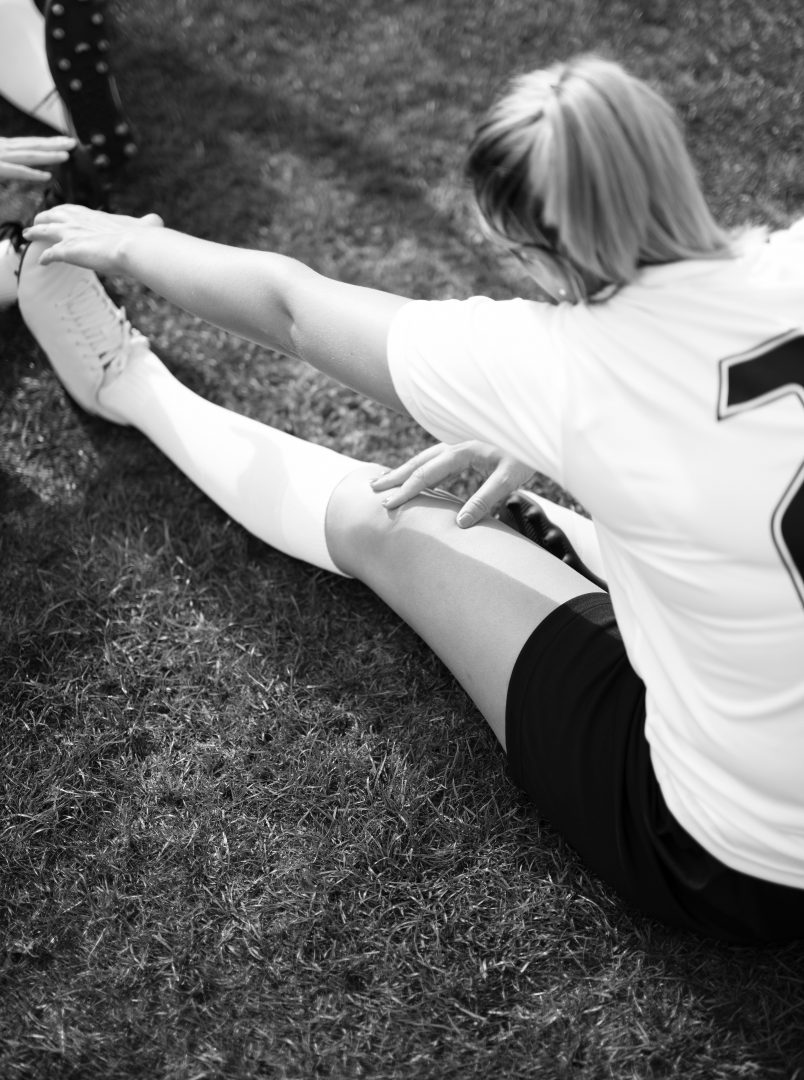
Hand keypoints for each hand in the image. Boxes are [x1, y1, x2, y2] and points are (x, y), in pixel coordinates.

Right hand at [0, 135, 74, 183]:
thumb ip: (6, 161)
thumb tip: (16, 163)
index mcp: (3, 146)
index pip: (30, 143)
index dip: (48, 142)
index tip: (64, 141)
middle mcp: (4, 149)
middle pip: (33, 146)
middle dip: (54, 144)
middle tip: (73, 143)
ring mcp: (0, 157)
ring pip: (29, 156)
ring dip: (49, 155)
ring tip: (66, 155)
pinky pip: (17, 172)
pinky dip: (33, 173)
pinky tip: (47, 176)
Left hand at [23, 203, 164, 276]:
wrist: (136, 247)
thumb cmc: (144, 238)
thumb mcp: (147, 225)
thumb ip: (149, 222)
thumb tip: (158, 221)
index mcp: (98, 217)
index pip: (77, 211)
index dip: (69, 212)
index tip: (63, 214)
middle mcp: (82, 223)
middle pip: (56, 215)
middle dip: (46, 216)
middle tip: (39, 219)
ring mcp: (73, 236)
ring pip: (46, 230)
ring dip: (36, 231)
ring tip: (28, 234)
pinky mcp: (68, 251)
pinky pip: (50, 254)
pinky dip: (45, 258)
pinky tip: (42, 262)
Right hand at [370, 440, 534, 527]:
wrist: (541, 429)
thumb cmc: (528, 454)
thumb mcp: (509, 479)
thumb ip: (484, 499)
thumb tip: (460, 523)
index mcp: (463, 450)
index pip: (427, 473)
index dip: (407, 490)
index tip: (389, 505)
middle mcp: (457, 443)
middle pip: (419, 461)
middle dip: (395, 476)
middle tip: (372, 489)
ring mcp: (461, 443)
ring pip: (425, 457)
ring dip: (405, 469)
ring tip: (386, 480)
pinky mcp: (467, 447)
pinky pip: (436, 458)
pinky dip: (421, 467)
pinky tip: (418, 477)